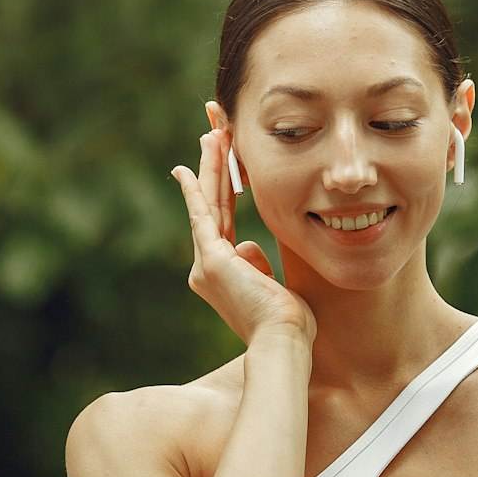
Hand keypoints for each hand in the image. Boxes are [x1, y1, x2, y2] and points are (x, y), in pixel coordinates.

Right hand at [170, 102, 315, 344]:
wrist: (285, 342)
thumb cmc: (289, 324)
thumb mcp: (274, 288)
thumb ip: (257, 266)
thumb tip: (247, 247)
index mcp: (223, 274)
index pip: (223, 221)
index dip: (222, 190)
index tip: (225, 166)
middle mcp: (206, 269)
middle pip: (211, 207)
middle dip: (213, 168)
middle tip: (211, 135)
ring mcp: (206, 265)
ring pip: (208, 205)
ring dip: (210, 168)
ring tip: (211, 134)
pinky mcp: (212, 261)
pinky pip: (203, 216)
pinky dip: (196, 191)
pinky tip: (188, 170)